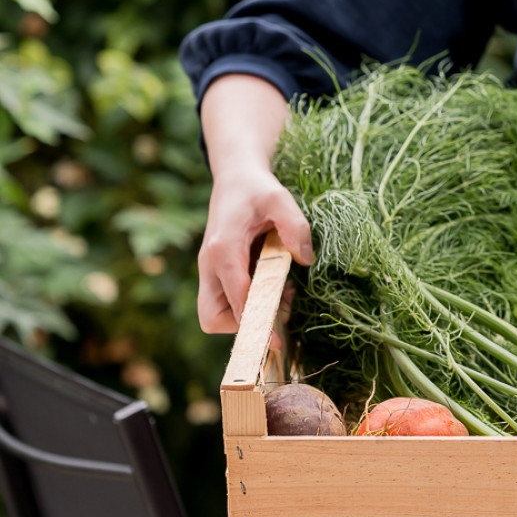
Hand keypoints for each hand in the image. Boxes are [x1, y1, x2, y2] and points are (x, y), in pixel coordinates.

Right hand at [197, 162, 312, 344]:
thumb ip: (294, 226)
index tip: (278, 340)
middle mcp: (210, 265)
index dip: (257, 321)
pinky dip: (247, 302)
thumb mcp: (280, 198)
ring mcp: (211, 270)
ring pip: (215, 313)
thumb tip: (305, 259)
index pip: (236, 298)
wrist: (235, 176)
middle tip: (280, 309)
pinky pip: (226, 300)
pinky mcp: (218, 271)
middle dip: (244, 325)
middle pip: (212, 317)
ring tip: (281, 294)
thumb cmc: (257, 187)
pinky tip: (275, 283)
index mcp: (223, 249)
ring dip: (246, 314)